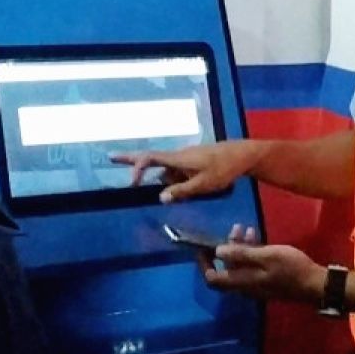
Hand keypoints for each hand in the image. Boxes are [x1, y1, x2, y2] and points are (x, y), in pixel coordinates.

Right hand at [111, 141, 262, 202]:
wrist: (242, 155)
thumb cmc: (223, 169)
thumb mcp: (203, 184)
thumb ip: (182, 191)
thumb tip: (160, 198)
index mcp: (178, 158)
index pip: (150, 158)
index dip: (136, 168)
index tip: (131, 182)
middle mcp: (178, 156)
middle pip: (151, 159)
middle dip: (132, 160)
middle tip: (111, 157)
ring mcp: (185, 158)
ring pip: (168, 171)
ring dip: (170, 182)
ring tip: (197, 186)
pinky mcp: (192, 161)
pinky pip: (178, 172)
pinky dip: (178, 180)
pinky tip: (198, 187)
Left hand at [205, 232, 325, 303]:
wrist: (315, 285)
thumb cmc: (291, 268)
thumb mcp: (266, 256)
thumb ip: (241, 254)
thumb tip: (217, 251)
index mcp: (242, 282)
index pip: (212, 278)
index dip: (203, 263)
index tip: (202, 246)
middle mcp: (245, 286)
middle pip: (225, 270)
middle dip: (224, 249)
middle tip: (230, 230)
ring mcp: (256, 284)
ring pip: (239, 266)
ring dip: (238, 248)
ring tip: (243, 228)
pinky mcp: (267, 280)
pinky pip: (251, 266)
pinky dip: (250, 252)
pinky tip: (256, 236)